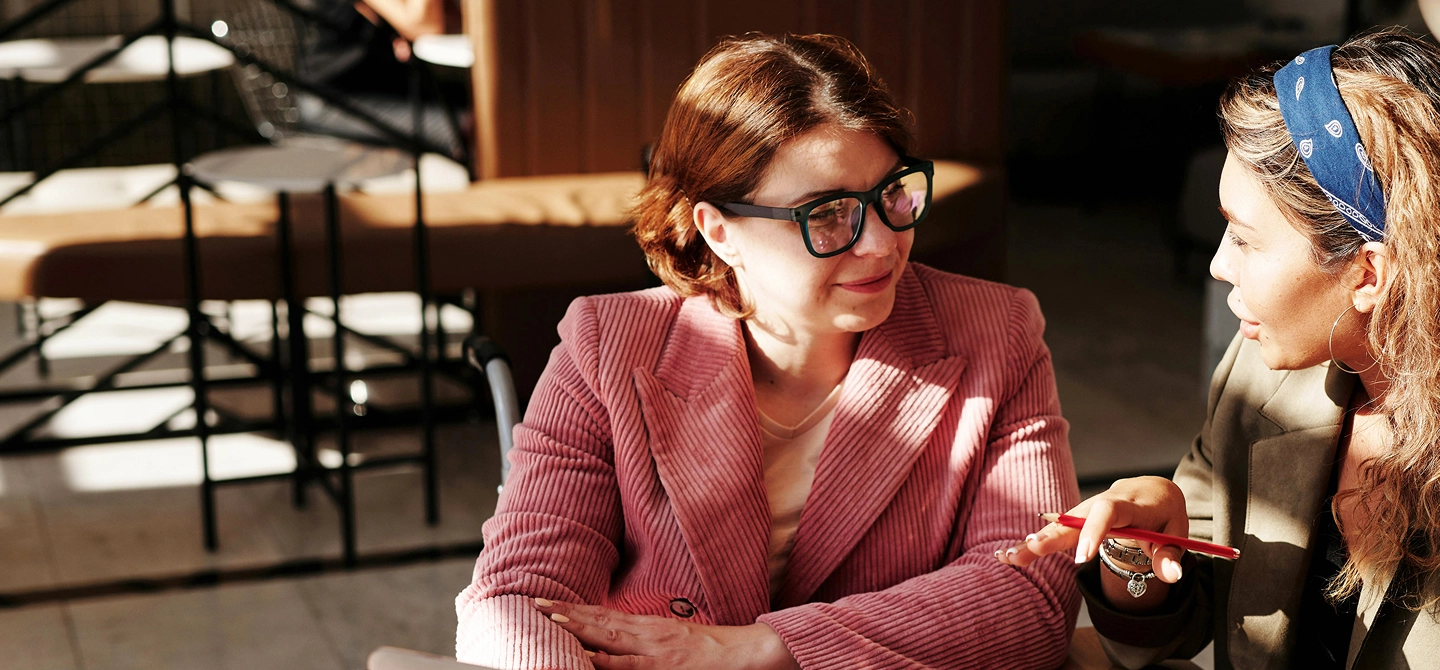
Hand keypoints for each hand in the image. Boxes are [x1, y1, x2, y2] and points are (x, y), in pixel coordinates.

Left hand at [534, 598, 797, 669]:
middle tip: (534, 602)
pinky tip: (587, 654)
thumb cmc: (712, 652)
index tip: (548, 602)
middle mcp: (647, 633)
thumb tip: (614, 646)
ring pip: (609, 636)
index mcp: (649, 627)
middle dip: (566, 611)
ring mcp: (654, 649)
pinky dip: (607, 659)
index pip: (604, 615)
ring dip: (579, 626)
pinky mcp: (663, 666)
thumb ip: (645, 641)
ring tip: (551, 617)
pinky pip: (630, 664)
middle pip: (599, 620)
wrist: (747, 654)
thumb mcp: (674, 640)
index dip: (575, 608)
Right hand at [995, 476, 1187, 583]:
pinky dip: (1033, 542)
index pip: (1108, 512)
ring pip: (1059, 523)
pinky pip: (1054, 529)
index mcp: (1131, 503)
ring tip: (1010, 557)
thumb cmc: (1165, 515)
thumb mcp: (1176, 533)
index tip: (1082, 558)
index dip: (1094, 531)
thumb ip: (1171, 556)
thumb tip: (1172, 577)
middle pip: (1074, 517)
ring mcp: (1086, 509)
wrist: (1152, 490)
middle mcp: (1103, 501)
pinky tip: (1007, 554)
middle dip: (1052, 535)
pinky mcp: (1076, 518)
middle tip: (1032, 550)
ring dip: (1035, 540)